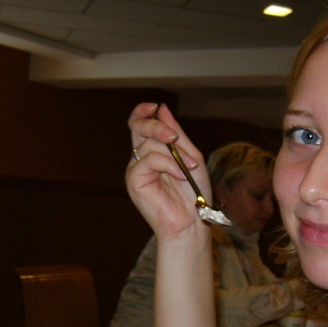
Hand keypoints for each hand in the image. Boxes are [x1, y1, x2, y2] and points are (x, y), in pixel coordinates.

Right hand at [127, 103, 212, 238]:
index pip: (138, 124)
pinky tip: (180, 175)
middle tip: (174, 136)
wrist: (192, 220)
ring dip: (174, 154)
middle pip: (137, 127)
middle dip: (157, 126)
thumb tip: (162, 108)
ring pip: (148, 145)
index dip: (142, 111)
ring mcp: (135, 169)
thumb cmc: (193, 192)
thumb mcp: (191, 156)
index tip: (154, 106)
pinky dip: (169, 165)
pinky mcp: (134, 181)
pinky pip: (149, 161)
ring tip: (189, 167)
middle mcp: (140, 158)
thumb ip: (176, 134)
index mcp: (152, 150)